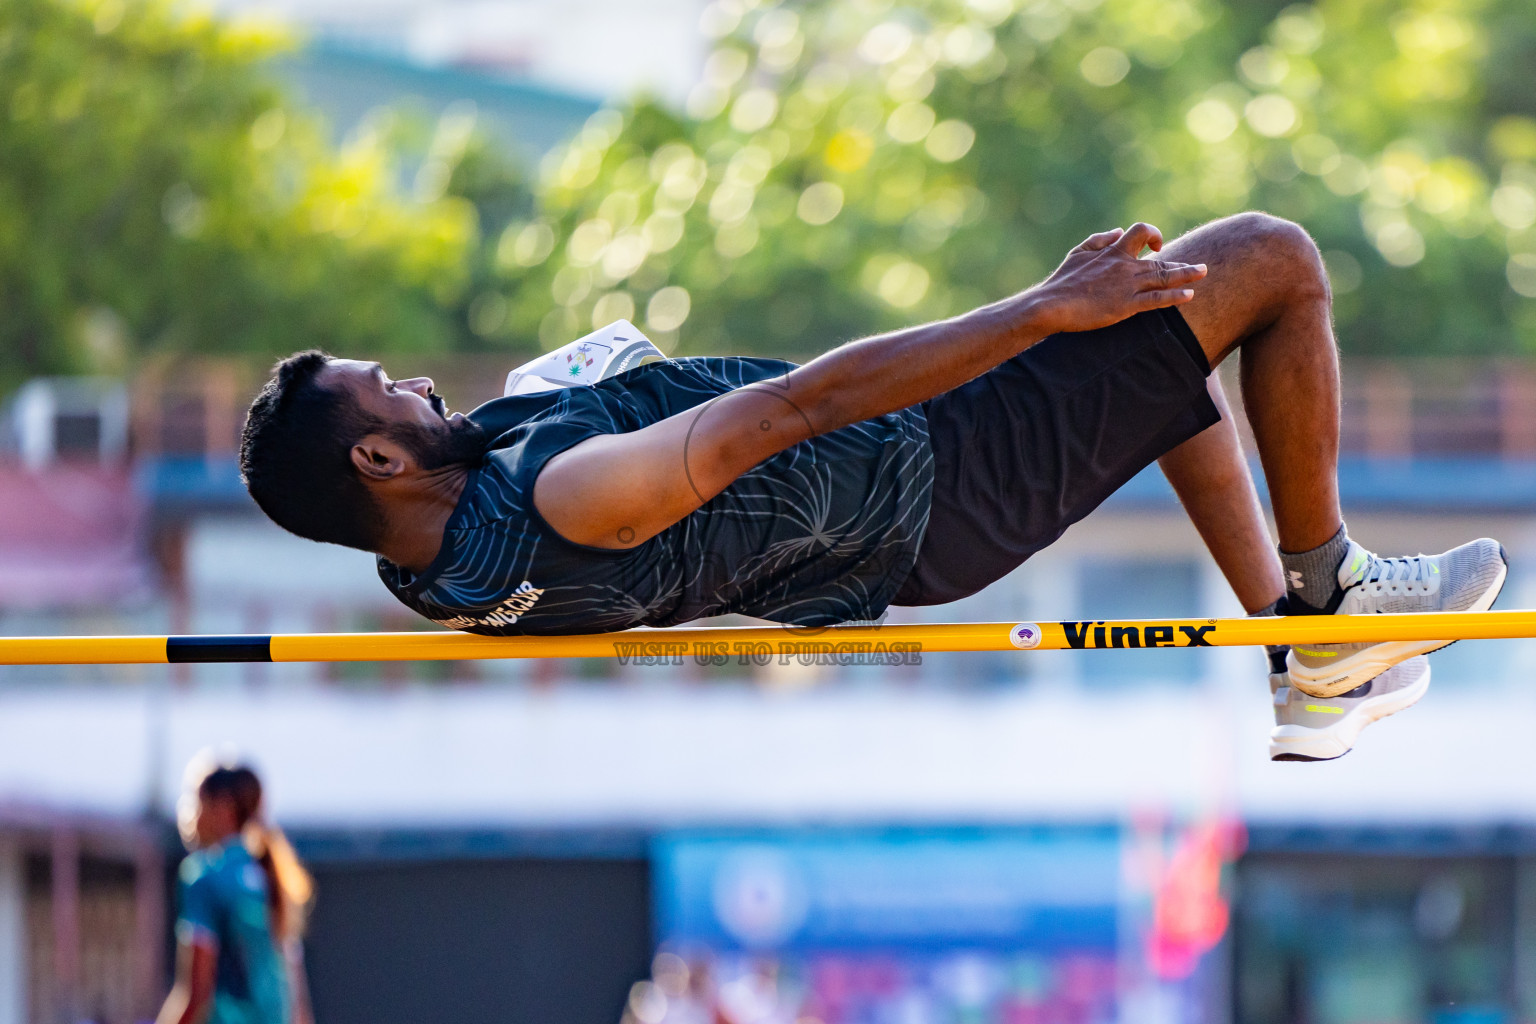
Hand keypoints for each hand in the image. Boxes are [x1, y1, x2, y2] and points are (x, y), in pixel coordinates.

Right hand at [1025, 223, 1206, 335]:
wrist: (1051, 304)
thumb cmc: (1062, 281)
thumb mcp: (1078, 252)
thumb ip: (1100, 240)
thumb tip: (1118, 231)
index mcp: (1113, 252)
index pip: (1140, 232)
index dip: (1153, 235)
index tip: (1157, 246)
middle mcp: (1124, 266)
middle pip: (1161, 258)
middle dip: (1182, 263)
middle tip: (1200, 267)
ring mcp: (1127, 286)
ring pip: (1164, 276)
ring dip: (1186, 274)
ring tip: (1203, 272)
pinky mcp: (1126, 305)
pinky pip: (1157, 299)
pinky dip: (1174, 296)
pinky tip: (1189, 295)